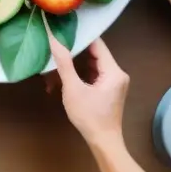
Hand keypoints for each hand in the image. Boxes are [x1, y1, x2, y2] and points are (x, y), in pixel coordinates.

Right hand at [48, 34, 128, 148]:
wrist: (103, 142)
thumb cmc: (89, 116)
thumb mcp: (73, 89)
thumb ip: (64, 63)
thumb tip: (54, 40)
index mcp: (113, 71)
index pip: (97, 44)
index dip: (80, 35)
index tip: (62, 29)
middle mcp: (117, 73)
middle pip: (94, 54)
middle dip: (74, 51)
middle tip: (54, 44)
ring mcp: (113, 82)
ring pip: (92, 64)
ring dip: (74, 64)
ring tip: (55, 60)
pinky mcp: (108, 89)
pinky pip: (92, 74)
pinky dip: (79, 74)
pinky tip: (62, 76)